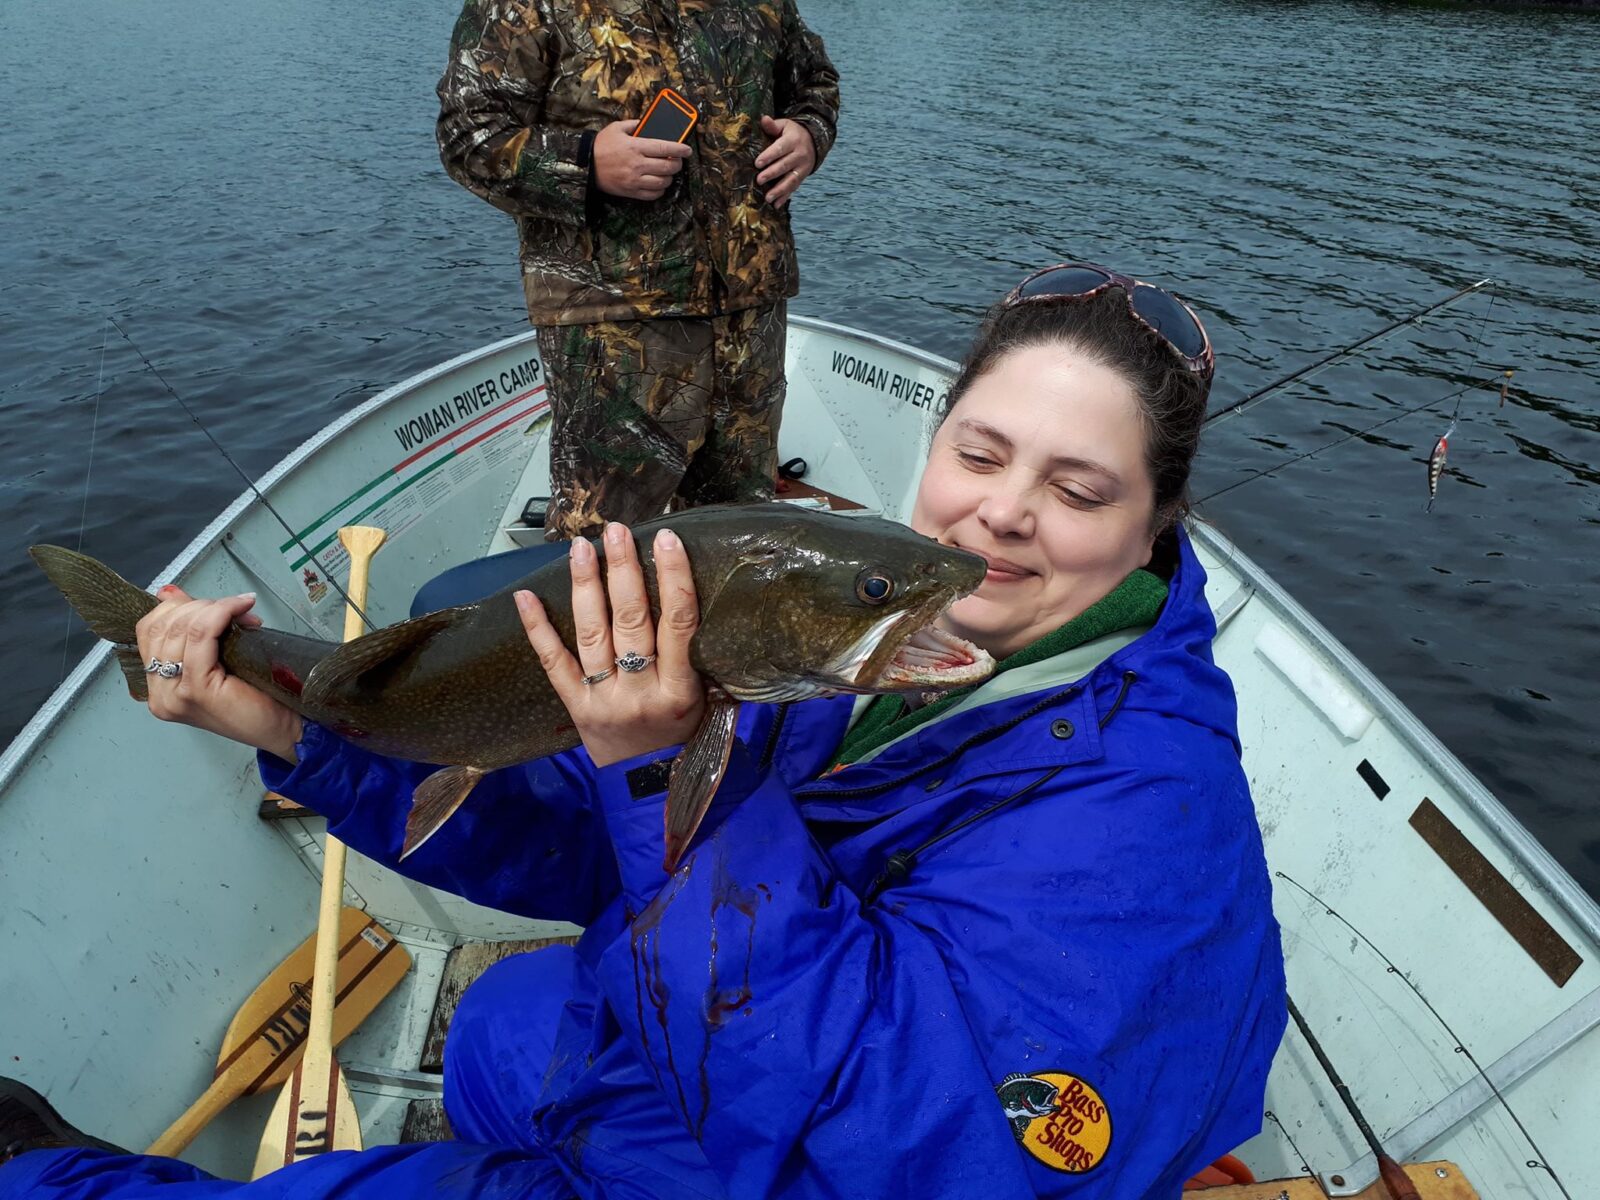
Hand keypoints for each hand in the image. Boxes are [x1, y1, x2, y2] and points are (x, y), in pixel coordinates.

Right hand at [135, 586, 302, 761]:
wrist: (285, 729)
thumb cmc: (259, 698)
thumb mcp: (220, 658)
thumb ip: (195, 631)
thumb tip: (170, 593)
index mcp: (160, 688)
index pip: (149, 631)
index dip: (178, 606)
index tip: (212, 604)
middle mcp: (161, 694)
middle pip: (163, 626)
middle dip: (200, 606)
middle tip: (233, 608)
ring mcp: (174, 694)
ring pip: (181, 628)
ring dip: (214, 609)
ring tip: (241, 610)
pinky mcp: (196, 690)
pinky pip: (200, 636)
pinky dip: (221, 614)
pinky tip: (240, 609)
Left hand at [515, 523, 705, 767]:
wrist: (648, 789)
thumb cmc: (683, 737)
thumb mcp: (705, 705)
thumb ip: (700, 661)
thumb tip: (694, 597)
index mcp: (679, 692)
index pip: (678, 624)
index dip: (674, 578)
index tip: (667, 539)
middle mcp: (638, 694)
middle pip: (630, 622)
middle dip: (623, 571)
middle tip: (617, 531)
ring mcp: (603, 701)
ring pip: (592, 635)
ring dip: (586, 587)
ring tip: (581, 548)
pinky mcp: (574, 708)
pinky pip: (554, 664)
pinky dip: (538, 629)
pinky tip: (525, 596)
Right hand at [593, 119, 691, 201]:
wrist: (585, 166)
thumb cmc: (601, 145)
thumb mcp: (616, 128)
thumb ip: (634, 124)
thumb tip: (648, 123)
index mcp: (636, 146)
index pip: (665, 148)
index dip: (680, 149)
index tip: (688, 150)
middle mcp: (637, 164)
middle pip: (668, 167)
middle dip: (677, 164)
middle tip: (677, 161)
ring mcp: (635, 180)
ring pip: (663, 182)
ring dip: (669, 177)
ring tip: (667, 172)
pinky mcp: (631, 192)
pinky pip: (653, 195)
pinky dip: (660, 190)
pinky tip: (658, 183)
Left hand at [754, 115, 815, 207]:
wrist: (813, 140)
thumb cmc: (791, 133)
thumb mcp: (784, 125)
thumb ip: (773, 125)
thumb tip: (764, 119)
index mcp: (793, 140)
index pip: (780, 149)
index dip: (769, 156)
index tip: (757, 163)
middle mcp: (800, 155)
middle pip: (785, 165)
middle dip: (772, 173)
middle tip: (759, 180)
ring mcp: (803, 168)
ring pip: (791, 180)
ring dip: (779, 190)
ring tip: (768, 198)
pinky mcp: (803, 177)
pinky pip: (794, 188)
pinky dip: (785, 197)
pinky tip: (776, 205)